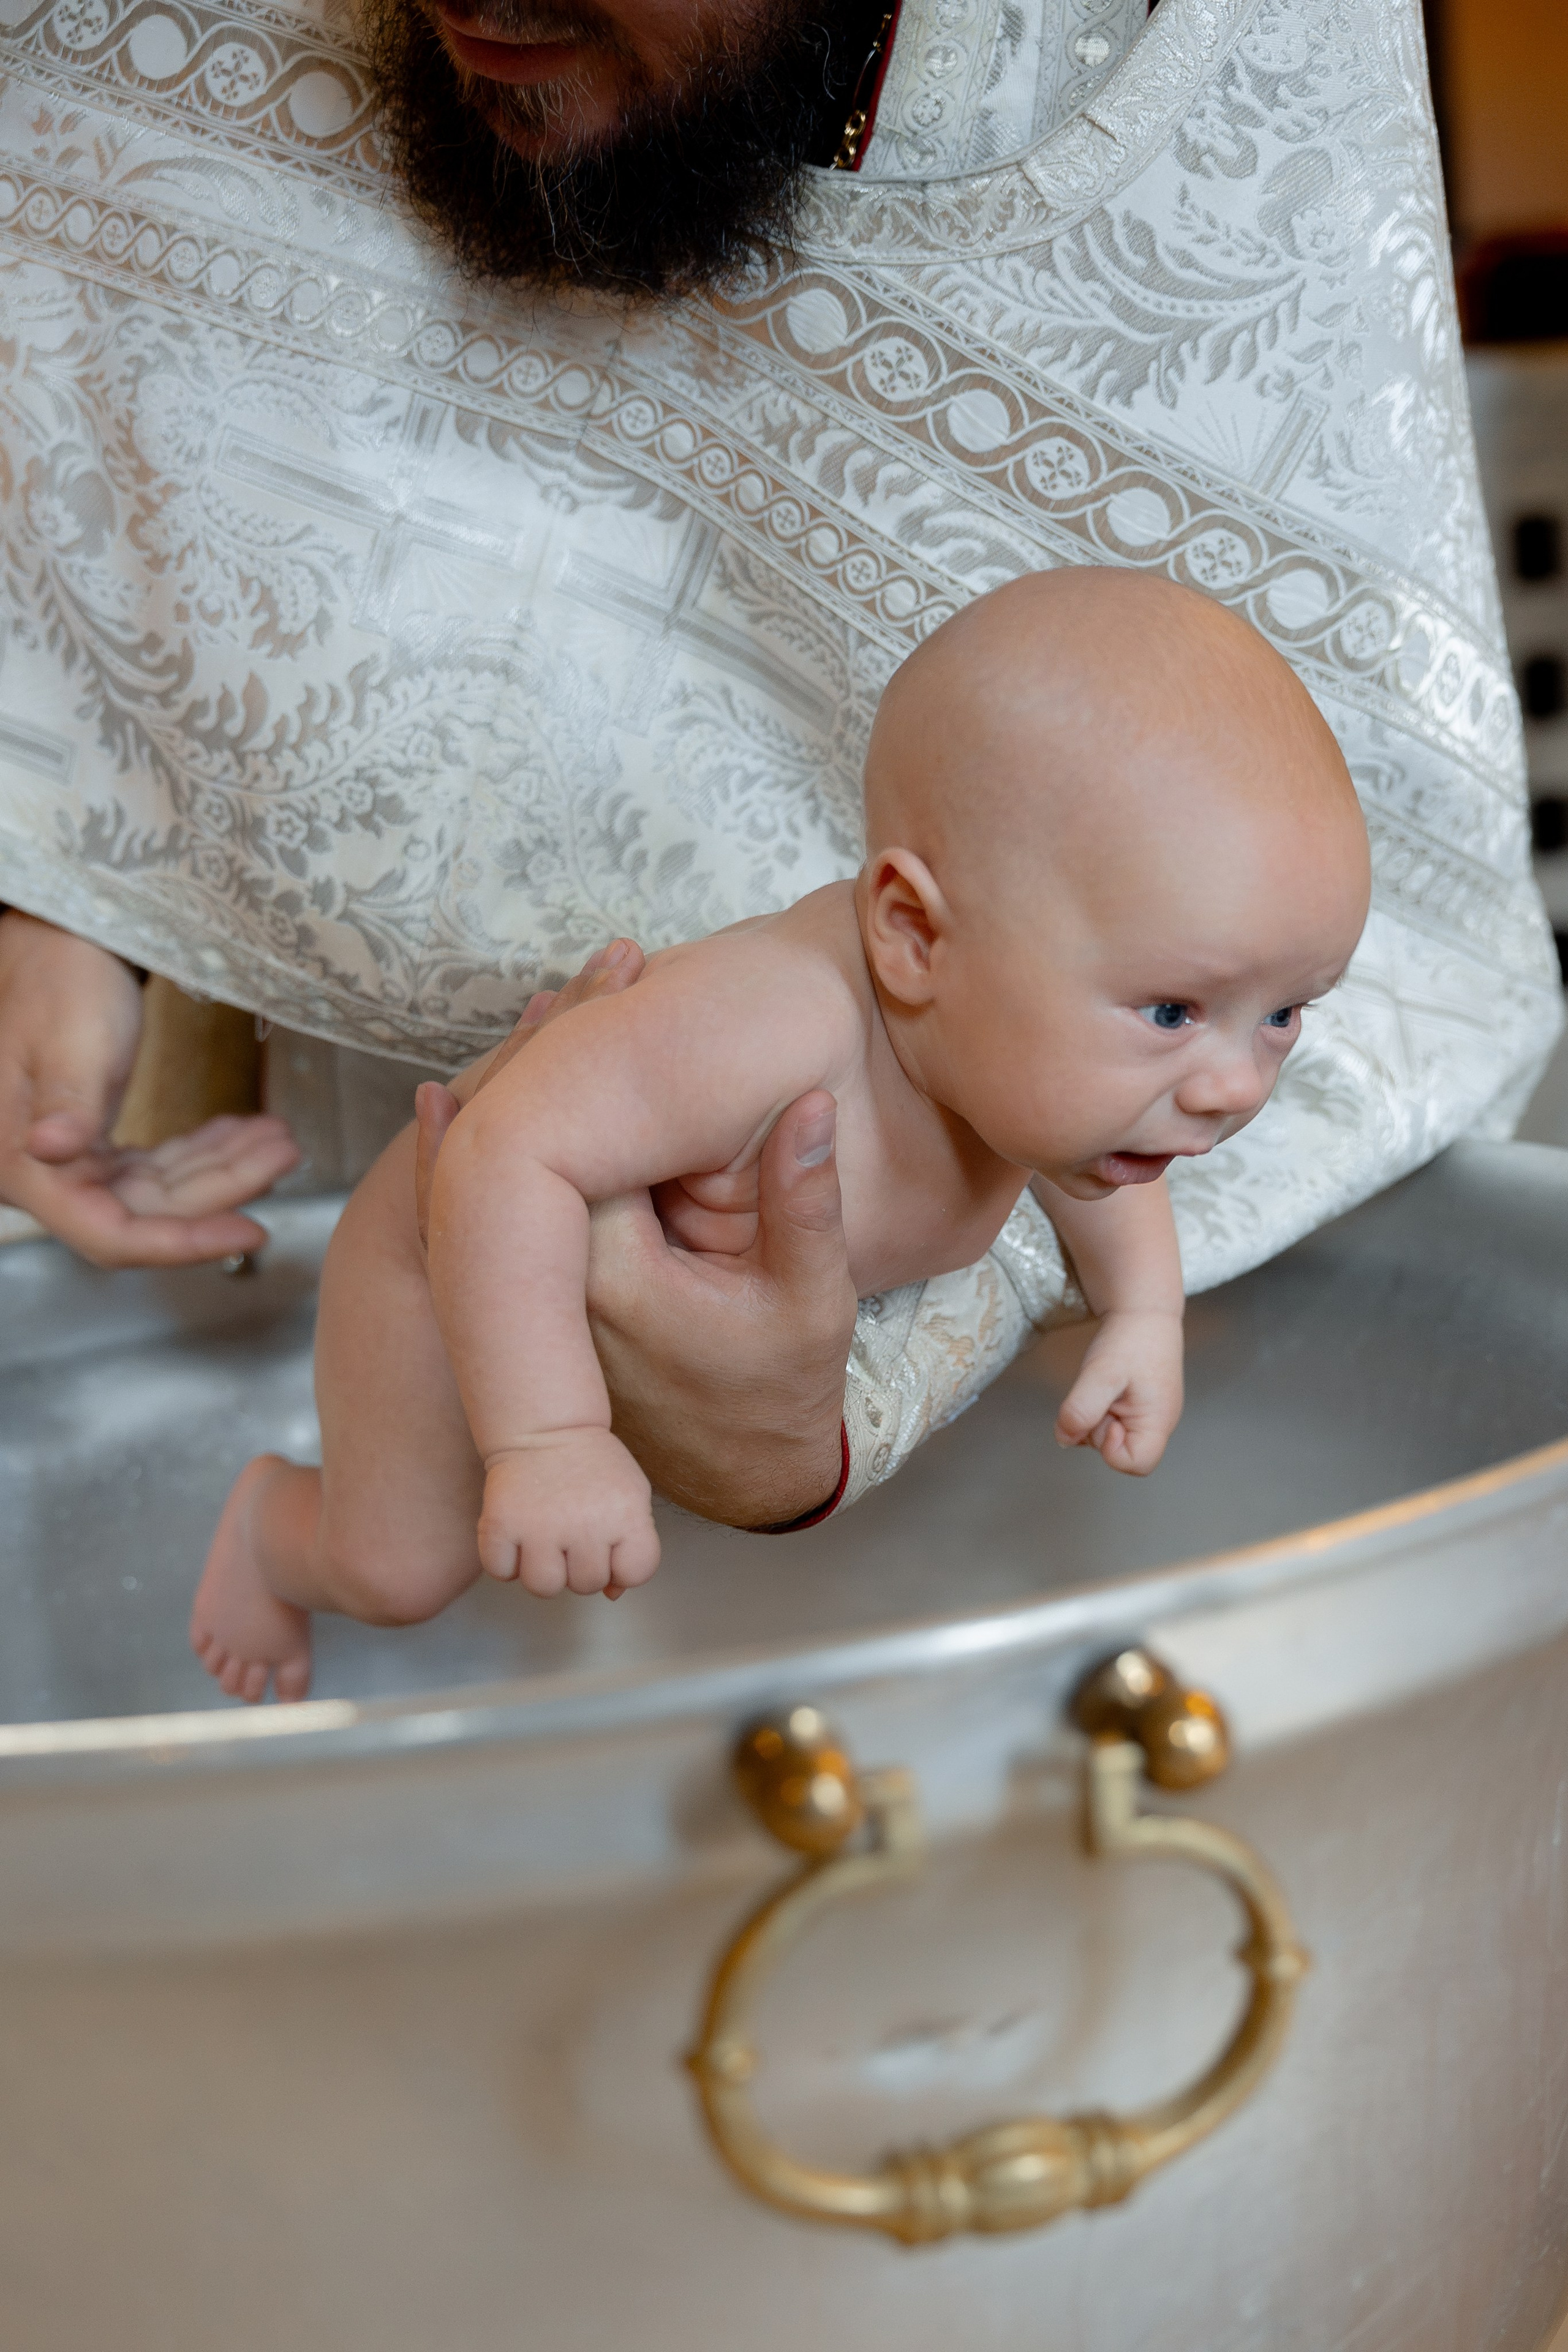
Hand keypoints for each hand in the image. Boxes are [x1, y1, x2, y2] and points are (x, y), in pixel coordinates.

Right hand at [0, 911, 299, 1266]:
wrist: (59, 941)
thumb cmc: (59, 979)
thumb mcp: (70, 1040)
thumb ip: (67, 1102)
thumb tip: (49, 1150)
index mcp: (24, 1165)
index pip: (109, 1235)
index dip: (182, 1244)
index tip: (251, 1233)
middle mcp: (44, 1175)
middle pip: (148, 1213)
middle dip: (224, 1185)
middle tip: (285, 1150)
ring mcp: (72, 1163)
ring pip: (162, 1191)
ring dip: (223, 1168)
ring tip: (277, 1136)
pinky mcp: (96, 1146)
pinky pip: (158, 1168)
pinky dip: (203, 1154)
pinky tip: (243, 1132)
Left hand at [415, 942, 855, 1530]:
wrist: (741, 1476)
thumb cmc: (781, 1393)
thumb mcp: (813, 1305)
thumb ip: (804, 1207)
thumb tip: (811, 1101)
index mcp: (611, 1276)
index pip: (578, 1138)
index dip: (598, 1041)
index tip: (628, 968)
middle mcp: (552, 1281)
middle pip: (531, 1140)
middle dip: (562, 1042)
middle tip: (613, 958)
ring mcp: (537, 1291)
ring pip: (512, 1167)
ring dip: (540, 1078)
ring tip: (584, 988)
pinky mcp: (545, 1291)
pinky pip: (518, 1203)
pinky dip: (527, 1136)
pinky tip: (546, 1071)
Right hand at [478, 1428, 659, 1596]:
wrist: (545, 1425)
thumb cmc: (592, 1466)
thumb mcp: (628, 1496)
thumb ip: (632, 1545)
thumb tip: (613, 1594)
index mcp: (626, 1514)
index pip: (636, 1572)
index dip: (622, 1565)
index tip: (610, 1541)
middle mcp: (585, 1524)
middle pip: (587, 1585)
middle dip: (580, 1565)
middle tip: (572, 1530)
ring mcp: (539, 1526)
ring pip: (544, 1588)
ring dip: (543, 1569)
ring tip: (544, 1536)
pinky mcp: (499, 1524)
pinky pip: (501, 1573)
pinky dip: (505, 1560)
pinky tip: (518, 1533)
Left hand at [1055, 1308, 1183, 1475]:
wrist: (1143, 1310)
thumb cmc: (1130, 1340)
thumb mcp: (1101, 1373)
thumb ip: (1082, 1409)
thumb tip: (1064, 1439)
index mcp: (1158, 1421)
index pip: (1136, 1464)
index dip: (1111, 1449)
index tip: (1106, 1415)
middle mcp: (1157, 1424)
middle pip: (1117, 1452)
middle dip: (1098, 1426)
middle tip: (1102, 1390)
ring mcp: (1147, 1416)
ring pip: (1108, 1437)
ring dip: (1095, 1416)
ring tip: (1104, 1384)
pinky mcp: (1136, 1407)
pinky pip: (1108, 1421)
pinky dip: (1097, 1408)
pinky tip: (1102, 1386)